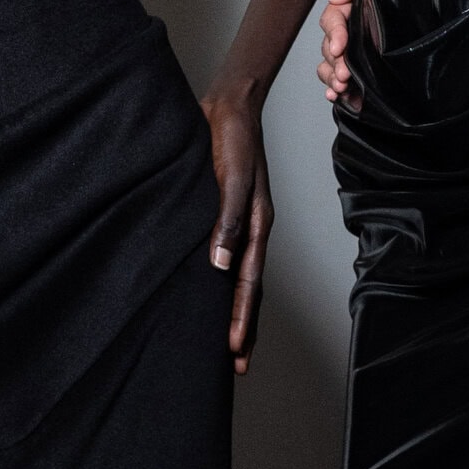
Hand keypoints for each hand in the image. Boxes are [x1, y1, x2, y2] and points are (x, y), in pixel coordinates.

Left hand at [201, 86, 271, 376]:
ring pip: (239, 277)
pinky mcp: (223, 212)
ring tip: (228, 341)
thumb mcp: (232, 177)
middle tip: (236, 365)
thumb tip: (220, 266)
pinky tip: (211, 291)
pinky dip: (223, 281)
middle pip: (250, 288)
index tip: (234, 351)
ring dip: (234, 309)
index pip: (249, 283)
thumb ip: (227, 220)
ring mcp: (239, 222)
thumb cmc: (231, 136)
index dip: (242, 318)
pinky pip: (227, 256)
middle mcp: (251, 229)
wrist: (227, 103)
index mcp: (257, 224)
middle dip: (244, 326)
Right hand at [317, 0, 364, 101]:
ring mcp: (352, 52)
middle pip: (329, 48)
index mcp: (349, 9)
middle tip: (344, 75)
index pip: (333, 20)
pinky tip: (338, 96)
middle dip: (335, 63)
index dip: (334, 34)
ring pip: (329, 66)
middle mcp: (348, 32)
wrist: (427, 10)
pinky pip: (338, 80)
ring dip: (332, 78)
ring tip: (341, 88)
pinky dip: (335, 90)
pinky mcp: (360, 69)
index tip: (340, 47)